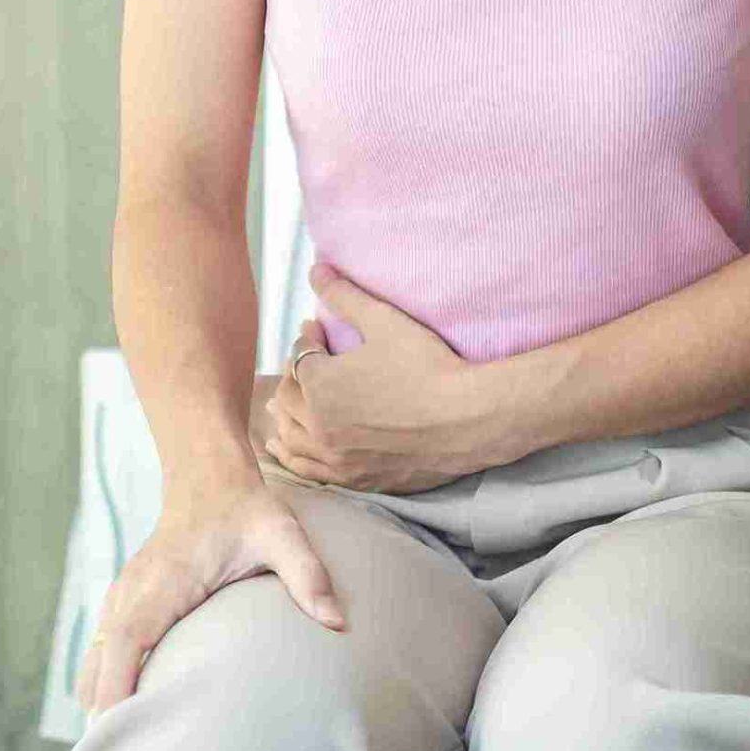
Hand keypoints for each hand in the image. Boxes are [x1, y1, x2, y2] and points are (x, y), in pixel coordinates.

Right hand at [74, 467, 344, 714]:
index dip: (116, 684)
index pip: (128, 638)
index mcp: (163, 582)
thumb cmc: (247, 511)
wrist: (209, 478)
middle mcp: (132, 591)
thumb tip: (337, 622)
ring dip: (99, 699)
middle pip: (100, 660)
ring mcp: (122, 596)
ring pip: (94, 657)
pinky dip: (101, 681)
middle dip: (103, 709)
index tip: (114, 729)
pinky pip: (102, 649)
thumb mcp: (283, 536)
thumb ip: (308, 576)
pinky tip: (118, 717)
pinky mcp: (124, 601)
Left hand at [262, 263, 497, 492]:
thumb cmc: (427, 367)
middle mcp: (319, 425)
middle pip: (288, 399)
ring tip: (281, 408)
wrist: (467, 420)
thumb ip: (345, 296)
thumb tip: (316, 270)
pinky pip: (311, 471)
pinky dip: (294, 458)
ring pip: (292, 439)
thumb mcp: (384, 321)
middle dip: (292, 377)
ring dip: (283, 419)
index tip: (317, 332)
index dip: (307, 340)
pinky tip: (289, 451)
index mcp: (319, 384)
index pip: (300, 357)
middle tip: (304, 365)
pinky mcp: (356, 480)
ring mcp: (336, 458)